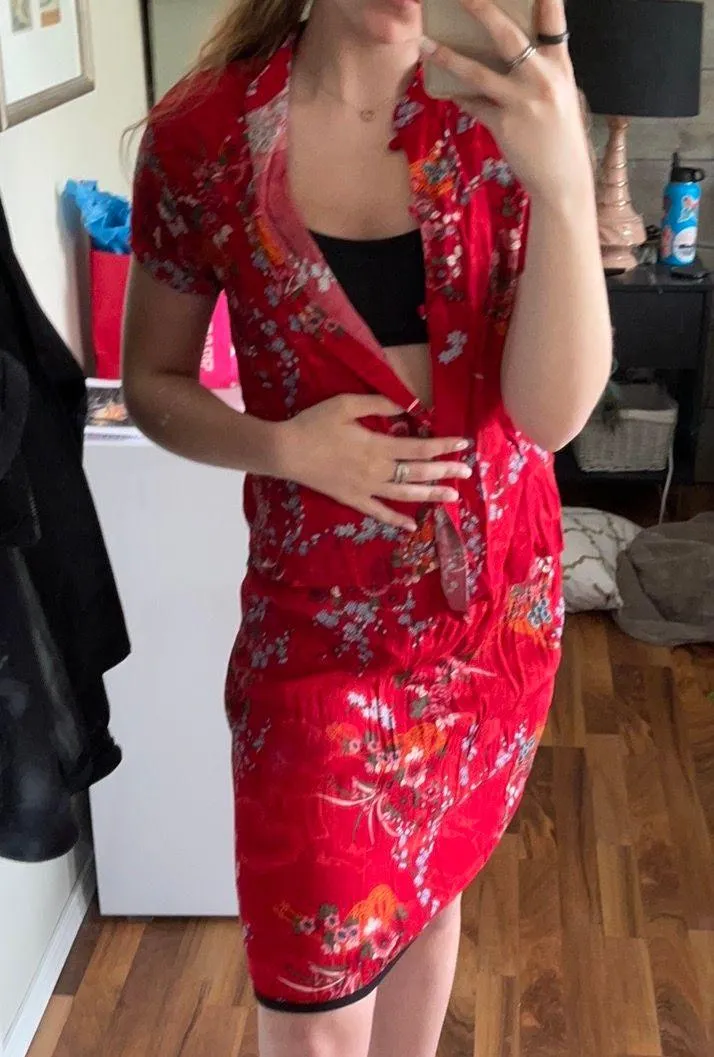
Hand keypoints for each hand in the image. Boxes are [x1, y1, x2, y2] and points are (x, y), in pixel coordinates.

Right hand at [276, 394, 471, 531]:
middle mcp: (377, 471)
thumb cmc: (314, 424)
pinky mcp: (352, 499)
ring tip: (451, 497)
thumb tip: (409, 406)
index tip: (463, 444)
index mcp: (378, 446)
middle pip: (418, 473)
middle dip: (445, 471)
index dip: (444, 446)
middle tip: (467, 472)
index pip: (419, 448)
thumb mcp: (346, 404)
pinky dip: (395, 520)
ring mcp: (365, 488)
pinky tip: (411, 526)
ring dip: (430, 495)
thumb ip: (379, 404)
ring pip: (405, 494)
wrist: (286, 451)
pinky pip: (378, 512)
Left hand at [422, 0, 592, 206]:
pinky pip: (473, 105)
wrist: (563, 180)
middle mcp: (543, 78)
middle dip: (481, 9)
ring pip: (478, 73)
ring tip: (425, 45)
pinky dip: (458, 96)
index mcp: (561, 65)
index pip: (553, 19)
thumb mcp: (560, 93)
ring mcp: (522, 102)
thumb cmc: (560, 135)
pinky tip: (444, 89)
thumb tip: (512, 49)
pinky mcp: (504, 126)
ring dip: (448, 58)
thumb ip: (540, 68)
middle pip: (508, 35)